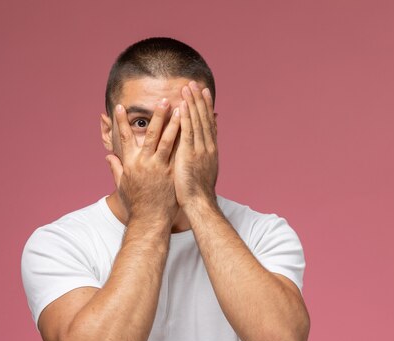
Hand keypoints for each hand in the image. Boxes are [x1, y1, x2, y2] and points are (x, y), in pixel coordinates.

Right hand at [105, 99, 180, 222]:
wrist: (150, 221)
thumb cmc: (136, 204)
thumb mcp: (122, 185)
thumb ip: (116, 168)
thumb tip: (109, 156)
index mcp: (131, 163)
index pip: (125, 137)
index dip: (122, 122)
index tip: (120, 106)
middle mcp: (145, 163)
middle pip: (152, 134)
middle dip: (158, 116)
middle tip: (164, 100)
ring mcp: (161, 168)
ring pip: (170, 141)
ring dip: (175, 123)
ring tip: (182, 108)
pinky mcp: (173, 174)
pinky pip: (181, 153)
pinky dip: (187, 140)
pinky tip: (192, 130)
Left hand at [174, 81, 218, 209]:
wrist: (200, 204)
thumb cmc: (197, 193)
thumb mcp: (201, 172)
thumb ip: (199, 158)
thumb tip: (198, 152)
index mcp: (210, 151)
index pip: (209, 124)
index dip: (206, 108)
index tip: (204, 94)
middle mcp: (208, 147)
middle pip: (204, 118)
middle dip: (200, 100)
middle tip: (196, 83)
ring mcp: (200, 149)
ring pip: (197, 121)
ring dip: (193, 103)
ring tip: (189, 87)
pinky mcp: (190, 154)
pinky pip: (188, 131)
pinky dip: (186, 116)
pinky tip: (183, 104)